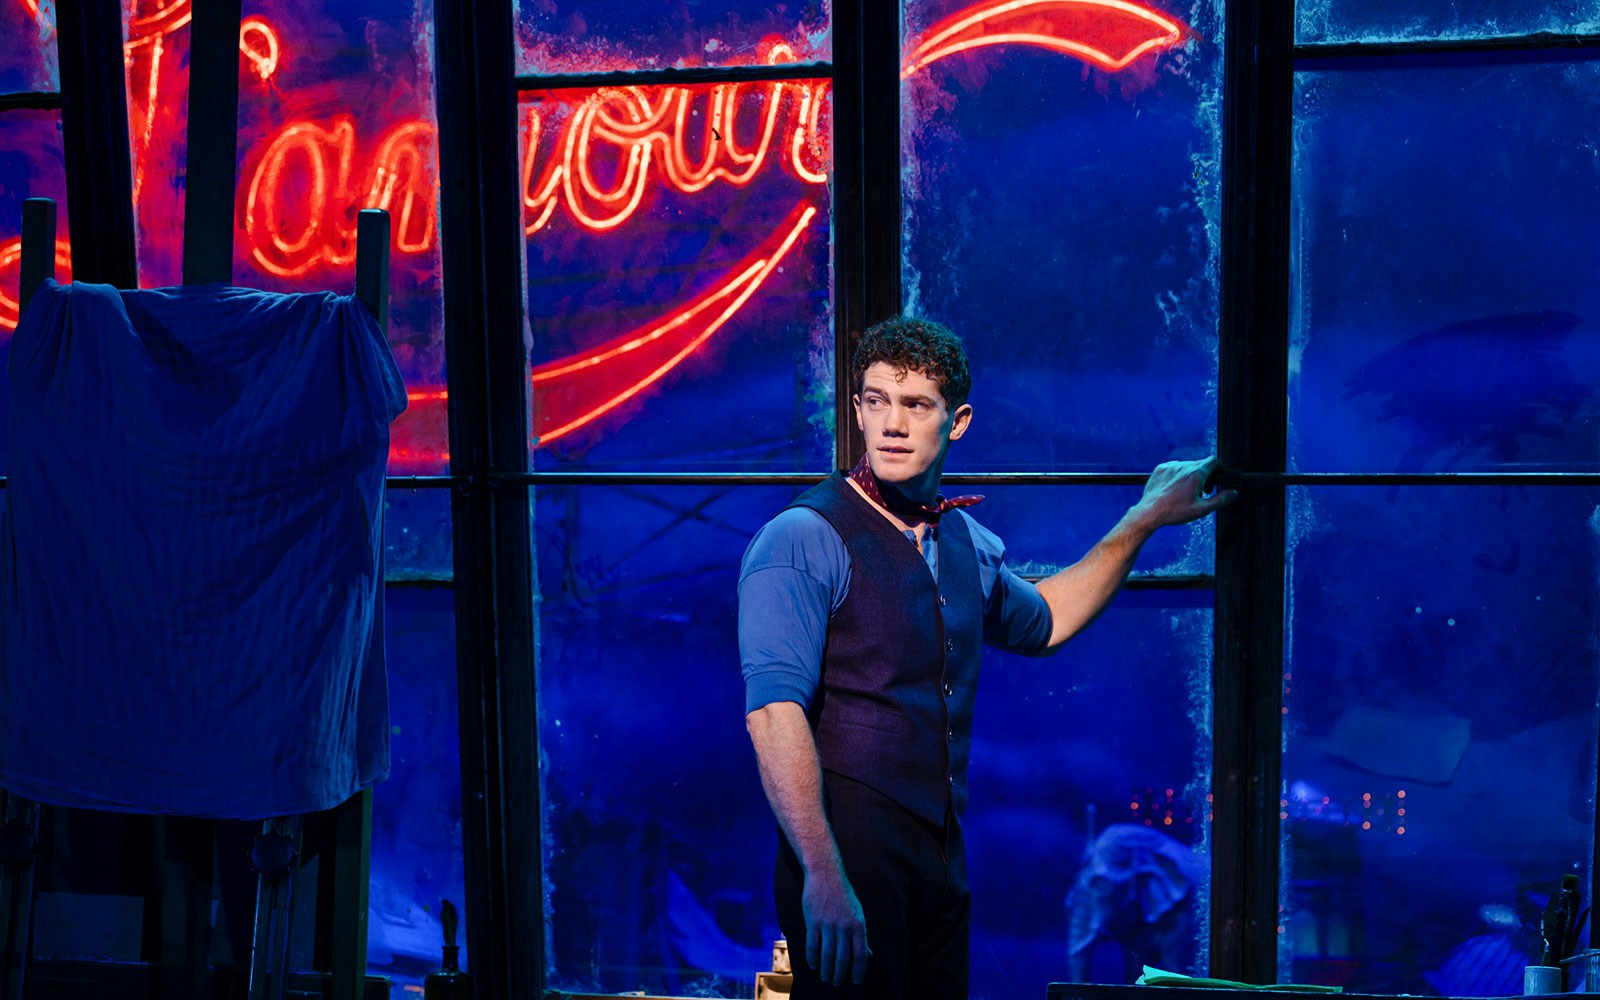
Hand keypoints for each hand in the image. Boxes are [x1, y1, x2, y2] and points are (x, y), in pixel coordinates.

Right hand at [802, 865, 869, 986]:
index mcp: (858, 925)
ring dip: (826, 970)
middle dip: (840, 975)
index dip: (858, 971)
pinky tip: (813, 965)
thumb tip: (869, 954)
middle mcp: (844, 926)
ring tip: (826, 978)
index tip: (855, 982)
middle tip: (837, 983)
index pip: (860, 955)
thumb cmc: (844, 895)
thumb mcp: (858, 913)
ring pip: (827, 955)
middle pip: (842, 958)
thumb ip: (861, 935)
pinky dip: (812, 958)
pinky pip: (812, 945)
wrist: (825, 874)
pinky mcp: (813, 921)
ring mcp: (828, 924)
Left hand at [1133, 456, 1235, 528]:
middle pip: (1201, 464)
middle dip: (1206, 475)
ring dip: (1191, 475)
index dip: (1219, 468)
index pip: (1214, 461)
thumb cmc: (1174, 512)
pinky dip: (1178, 475)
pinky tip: (1175, 489)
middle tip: (1202, 491)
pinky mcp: (1160, 468)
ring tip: (1186, 492)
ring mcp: (1171, 466)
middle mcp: (1183, 466)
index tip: (1218, 478)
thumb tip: (1233, 493)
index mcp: (1196, 474)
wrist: (1149, 512)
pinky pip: (1175, 467)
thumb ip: (1220, 500)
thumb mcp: (1201, 509)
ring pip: (1188, 465)